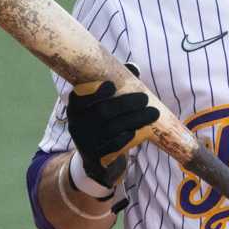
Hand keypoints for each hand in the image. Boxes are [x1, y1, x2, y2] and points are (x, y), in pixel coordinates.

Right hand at [66, 70, 158, 188]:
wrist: (95, 160)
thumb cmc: (102, 124)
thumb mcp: (103, 106)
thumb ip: (116, 86)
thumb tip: (133, 68)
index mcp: (75, 109)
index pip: (78, 98)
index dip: (94, 92)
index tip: (112, 85)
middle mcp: (77, 125)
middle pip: (102, 112)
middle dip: (126, 104)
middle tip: (145, 99)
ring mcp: (85, 143)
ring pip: (113, 129)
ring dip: (135, 119)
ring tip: (153, 113)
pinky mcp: (96, 157)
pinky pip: (114, 146)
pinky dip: (128, 137)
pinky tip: (140, 130)